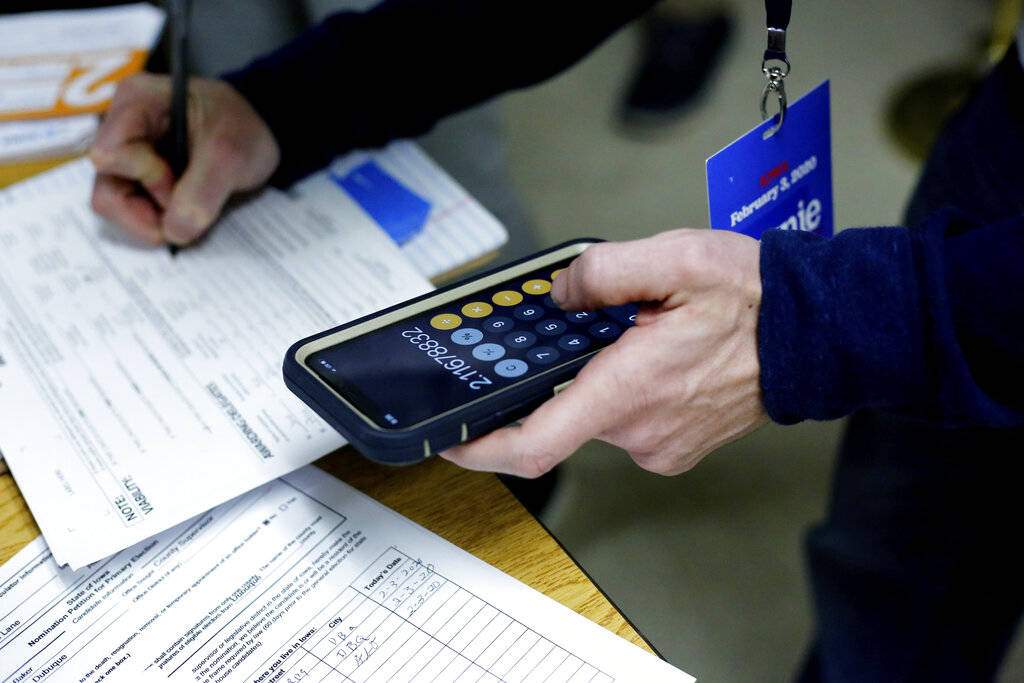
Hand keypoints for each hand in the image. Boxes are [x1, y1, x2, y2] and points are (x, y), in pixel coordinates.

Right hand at [89, 73, 278, 246]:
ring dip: (155, 219)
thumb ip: (202, 192)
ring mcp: (125, 157)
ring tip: (192, 207)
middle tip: (190, 206)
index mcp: (135, 103)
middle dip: (148, 210)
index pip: (109, 155)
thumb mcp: (231, 155)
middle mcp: (120, 129)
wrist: (261, 133)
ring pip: (116, 205)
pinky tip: (186, 209)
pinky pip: (132, 212)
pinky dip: (159, 220)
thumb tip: (173, 233)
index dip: (147, 177)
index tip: (183, 179)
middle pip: (107, 187)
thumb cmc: (243, 129)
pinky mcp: (136, 180)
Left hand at [441, 229, 768, 476]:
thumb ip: (602, 271)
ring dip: (599, 376)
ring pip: (597, 413)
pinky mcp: (675, 446)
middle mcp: (640, 431)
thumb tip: (560, 293)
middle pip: (564, 410)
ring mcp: (660, 445)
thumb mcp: (674, 258)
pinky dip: (624, 389)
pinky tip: (654, 355)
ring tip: (639, 334)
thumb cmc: (756, 301)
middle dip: (564, 370)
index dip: (481, 448)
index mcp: (629, 391)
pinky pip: (627, 420)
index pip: (534, 443)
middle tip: (589, 328)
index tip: (450, 441)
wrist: (817, 336)